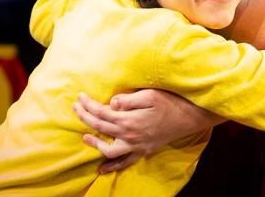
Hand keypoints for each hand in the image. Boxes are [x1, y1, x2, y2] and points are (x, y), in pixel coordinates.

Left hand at [73, 89, 223, 172]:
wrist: (188, 117)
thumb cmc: (170, 102)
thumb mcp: (151, 95)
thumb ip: (129, 99)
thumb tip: (111, 102)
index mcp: (129, 119)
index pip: (101, 112)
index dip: (88, 104)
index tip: (79, 96)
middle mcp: (129, 135)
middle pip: (100, 127)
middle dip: (84, 116)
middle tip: (76, 107)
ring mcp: (135, 145)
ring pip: (107, 149)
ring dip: (94, 142)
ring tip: (85, 135)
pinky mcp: (142, 150)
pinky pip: (124, 162)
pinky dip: (112, 166)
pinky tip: (102, 169)